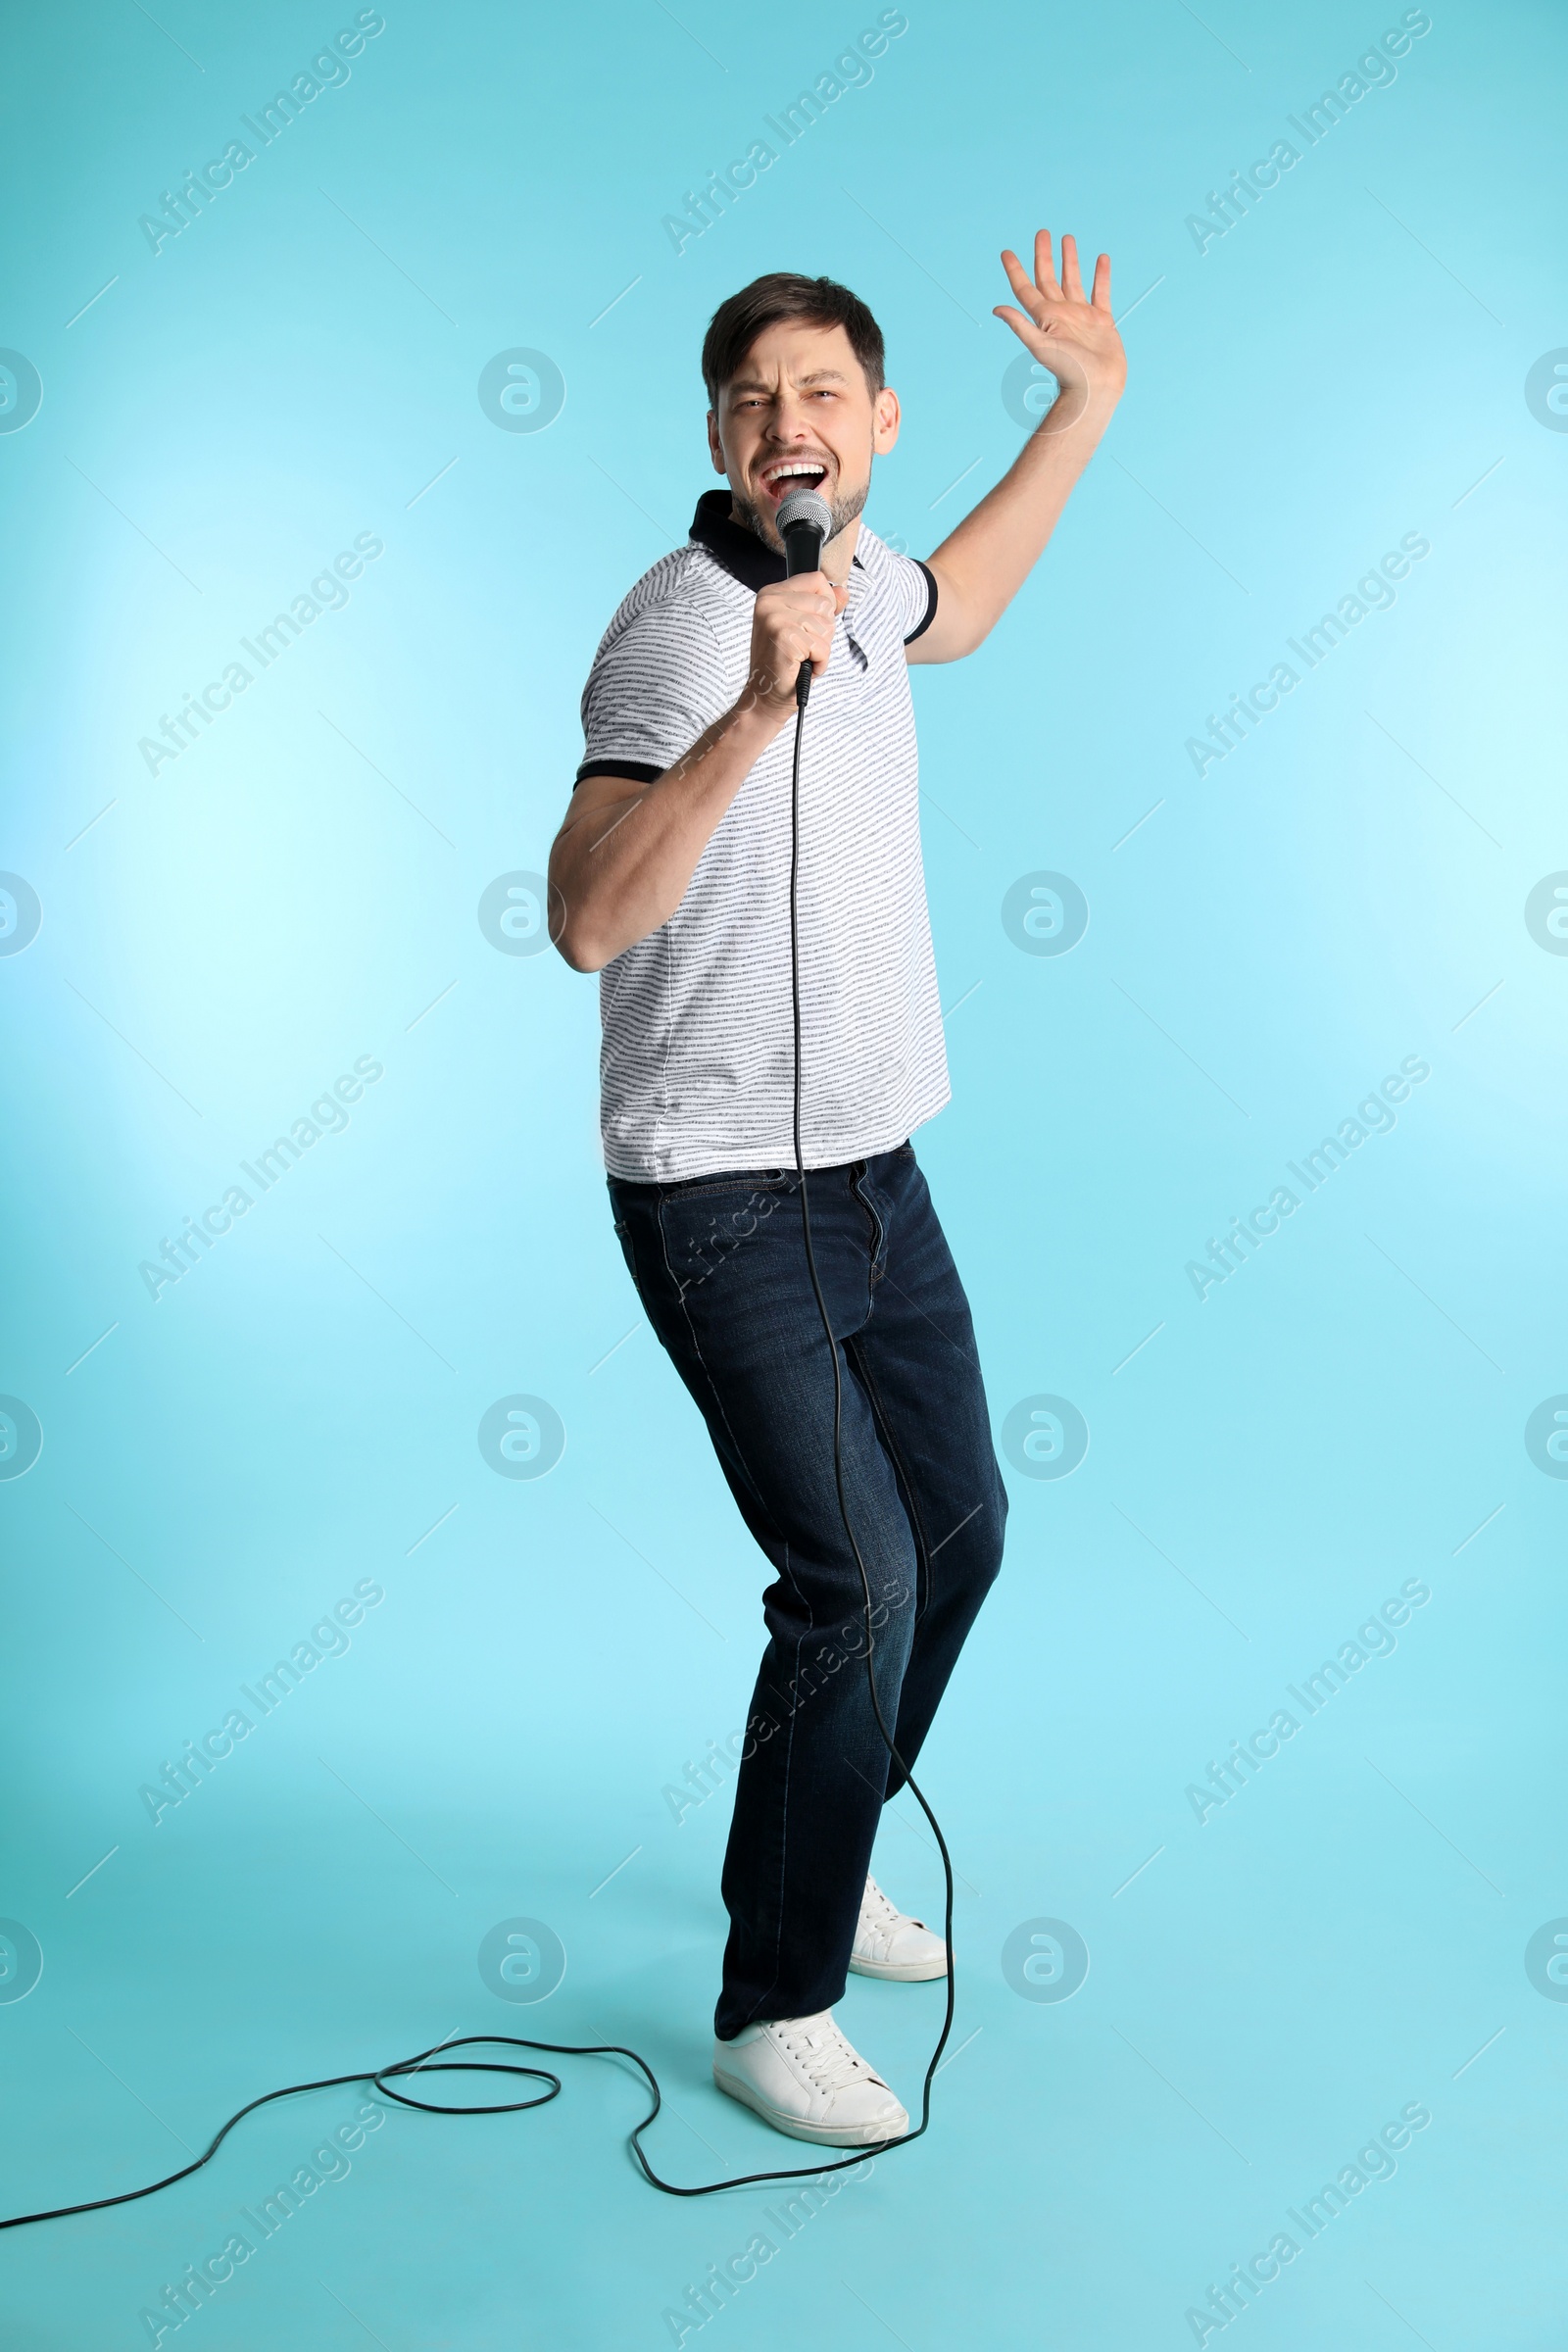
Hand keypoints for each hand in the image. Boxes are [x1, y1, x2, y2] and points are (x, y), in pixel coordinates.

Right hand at [742, 572, 848, 717]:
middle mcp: (769, 602)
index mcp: (771, 594)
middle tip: (802, 646)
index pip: (816, 580)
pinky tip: (800, 667)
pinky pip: (822, 647)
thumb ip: (823, 606)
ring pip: (826, 626)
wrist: (765, 696)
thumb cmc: (784, 663)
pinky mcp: (785, 638)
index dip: (825, 603)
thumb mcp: (804, 627)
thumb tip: (843, 591)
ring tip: (800, 657)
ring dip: (821, 649)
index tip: (810, 625)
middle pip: (825, 603)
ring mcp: (775, 619)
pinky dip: (819, 663)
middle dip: (823, 631)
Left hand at [994, 230, 1125, 429]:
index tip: (1006, 252)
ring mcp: (1082, 316)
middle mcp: (1061, 314)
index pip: (1026, 289)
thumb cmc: (1068, 371)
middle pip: (1049, 278)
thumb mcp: (1041, 345)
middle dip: (1044, 255)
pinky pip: (1101, 291)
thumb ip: (1020, 325)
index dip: (1015, 270)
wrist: (1096, 389)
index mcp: (1045, 318)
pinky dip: (1101, 275)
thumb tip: (997, 308)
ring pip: (1074, 280)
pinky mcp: (1102, 320)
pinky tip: (1101, 258)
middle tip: (1041, 233)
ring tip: (1067, 238)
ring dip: (1070, 259)